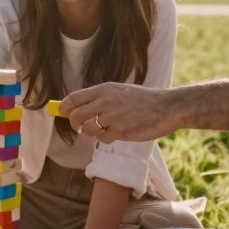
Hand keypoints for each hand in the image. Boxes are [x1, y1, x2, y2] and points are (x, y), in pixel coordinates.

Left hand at [61, 83, 182, 143]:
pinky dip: (106, 138)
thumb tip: (75, 108)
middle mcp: (105, 102)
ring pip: (87, 130)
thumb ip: (99, 98)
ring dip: (91, 132)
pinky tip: (117, 132)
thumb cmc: (142, 100)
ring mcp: (112, 118)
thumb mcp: (119, 91)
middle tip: (80, 126)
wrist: (166, 107)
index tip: (62, 112)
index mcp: (103, 89)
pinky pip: (103, 139)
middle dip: (75, 123)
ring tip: (103, 128)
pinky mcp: (120, 132)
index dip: (64, 107)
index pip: (74, 98)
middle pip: (76, 116)